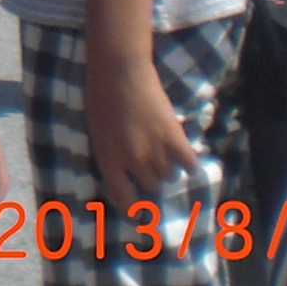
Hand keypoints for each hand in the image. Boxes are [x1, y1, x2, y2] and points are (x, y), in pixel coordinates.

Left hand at [84, 50, 197, 209]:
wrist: (120, 71)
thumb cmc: (100, 96)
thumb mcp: (97, 131)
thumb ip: (111, 154)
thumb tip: (126, 173)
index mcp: (108, 159)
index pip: (122, 198)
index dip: (132, 209)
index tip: (138, 213)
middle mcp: (132, 161)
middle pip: (150, 187)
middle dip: (150, 178)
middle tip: (150, 164)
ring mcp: (155, 151)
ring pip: (169, 176)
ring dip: (168, 167)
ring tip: (163, 150)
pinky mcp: (175, 138)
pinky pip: (189, 164)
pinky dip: (188, 162)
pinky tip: (184, 154)